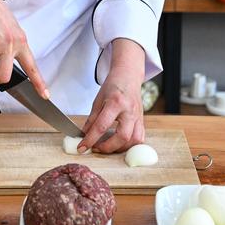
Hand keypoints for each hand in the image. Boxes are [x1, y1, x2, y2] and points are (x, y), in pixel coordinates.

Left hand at [78, 39, 145, 153]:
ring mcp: (138, 116)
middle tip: (96, 148)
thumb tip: (84, 135)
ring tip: (107, 146)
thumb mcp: (98, 100)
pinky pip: (140, 138)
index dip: (90, 139)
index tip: (82, 147)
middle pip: (122, 136)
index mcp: (116, 103)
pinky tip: (120, 144)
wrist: (129, 76)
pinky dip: (130, 145)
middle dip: (108, 147)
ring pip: (134, 140)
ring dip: (119, 148)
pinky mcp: (142, 121)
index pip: (101, 126)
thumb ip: (92, 119)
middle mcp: (129, 111)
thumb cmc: (113, 86)